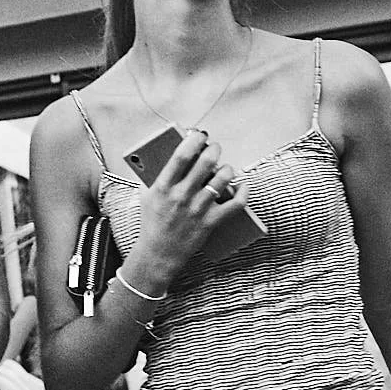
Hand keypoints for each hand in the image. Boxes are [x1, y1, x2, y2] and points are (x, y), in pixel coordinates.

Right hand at [134, 131, 252, 281]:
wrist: (158, 254)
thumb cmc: (152, 222)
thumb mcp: (147, 196)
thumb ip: (156, 175)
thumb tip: (174, 153)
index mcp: (163, 187)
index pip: (181, 155)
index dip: (194, 140)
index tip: (199, 135)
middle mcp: (181, 196)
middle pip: (205, 162)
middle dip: (214, 149)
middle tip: (215, 148)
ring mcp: (197, 209)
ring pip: (222, 179)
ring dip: (227, 169)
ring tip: (224, 169)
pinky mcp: (210, 222)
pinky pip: (235, 203)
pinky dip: (243, 191)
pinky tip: (242, 185)